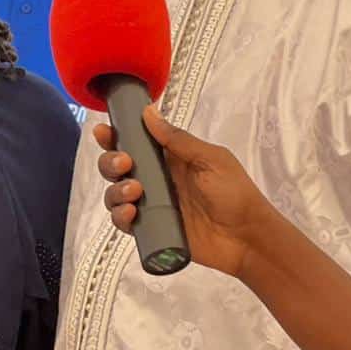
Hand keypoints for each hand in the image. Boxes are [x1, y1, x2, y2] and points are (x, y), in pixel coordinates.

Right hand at [96, 105, 280, 279]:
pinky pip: (124, 223)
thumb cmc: (234, 193)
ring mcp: (152, 206)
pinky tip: (130, 213)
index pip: (135, 143)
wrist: (247, 237)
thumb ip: (178, 140)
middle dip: (110, 163)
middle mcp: (156, 180)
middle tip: (124, 164)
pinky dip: (119, 217)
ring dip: (115, 190)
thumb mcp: (210, 159)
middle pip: (117, 168)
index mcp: (170, 158)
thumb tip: (148, 112)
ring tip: (134, 191)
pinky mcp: (152, 231)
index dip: (116, 136)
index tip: (104, 132)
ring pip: (116, 194)